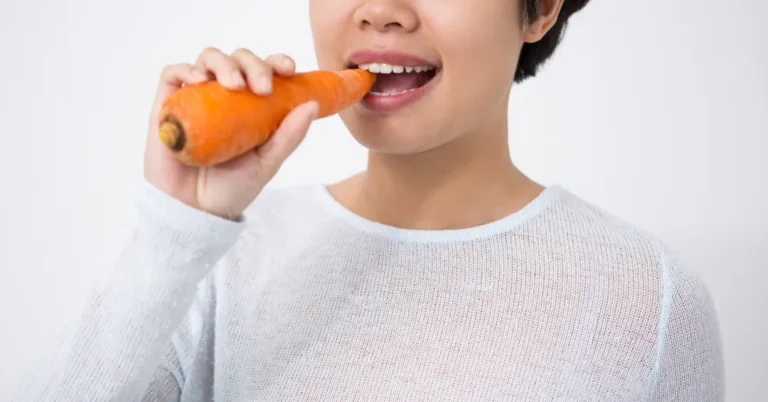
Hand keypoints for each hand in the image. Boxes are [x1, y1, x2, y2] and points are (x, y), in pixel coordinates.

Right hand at [143, 47, 318, 219]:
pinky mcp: (168, 106)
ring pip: (208, 59)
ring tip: (233, 85)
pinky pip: (171, 74)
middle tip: (262, 88)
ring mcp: (196, 98)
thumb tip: (313, 104)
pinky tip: (198, 80)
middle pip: (238, 59)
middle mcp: (224, 96)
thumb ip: (289, 136)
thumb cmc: (232, 188)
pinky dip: (184, 69)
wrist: (195, 212)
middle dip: (253, 64)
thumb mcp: (267, 162)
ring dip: (223, 63)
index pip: (264, 70)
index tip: (289, 70)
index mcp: (251, 105)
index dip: (276, 61)